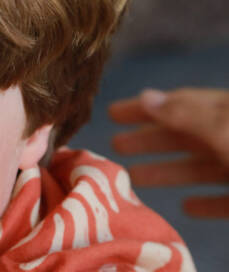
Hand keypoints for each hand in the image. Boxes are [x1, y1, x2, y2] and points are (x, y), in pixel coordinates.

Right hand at [109, 88, 228, 217]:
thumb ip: (187, 116)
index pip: (180, 104)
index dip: (146, 108)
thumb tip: (146, 96)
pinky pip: (225, 199)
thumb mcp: (225, 131)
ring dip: (169, 172)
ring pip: (204, 168)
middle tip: (115, 145)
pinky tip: (186, 207)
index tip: (112, 113)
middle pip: (188, 137)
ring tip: (134, 177)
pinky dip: (205, 202)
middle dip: (149, 140)